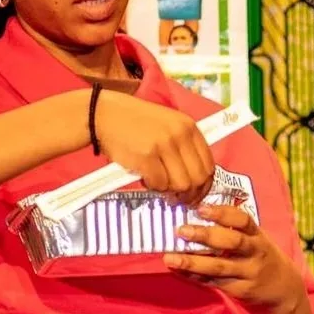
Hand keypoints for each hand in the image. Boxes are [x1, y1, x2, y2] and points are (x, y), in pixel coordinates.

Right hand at [94, 91, 213, 203]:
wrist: (104, 114)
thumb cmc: (135, 123)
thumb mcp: (167, 125)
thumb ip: (183, 146)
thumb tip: (195, 179)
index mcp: (189, 126)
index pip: (209, 164)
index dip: (204, 184)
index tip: (195, 193)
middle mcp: (180, 135)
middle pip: (198, 177)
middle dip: (190, 194)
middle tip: (178, 199)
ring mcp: (164, 145)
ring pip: (181, 184)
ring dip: (170, 191)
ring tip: (159, 185)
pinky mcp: (146, 156)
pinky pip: (160, 184)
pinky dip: (154, 187)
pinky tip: (146, 179)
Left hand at [168, 203, 307, 313]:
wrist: (284, 289)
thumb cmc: (262, 257)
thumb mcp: (257, 240)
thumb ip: (235, 230)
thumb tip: (197, 216)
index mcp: (258, 236)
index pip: (244, 220)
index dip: (223, 213)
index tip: (201, 208)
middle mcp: (256, 253)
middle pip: (232, 242)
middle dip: (206, 236)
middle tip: (181, 230)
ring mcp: (249, 273)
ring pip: (220, 267)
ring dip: (193, 262)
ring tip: (170, 258)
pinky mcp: (241, 290)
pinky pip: (215, 283)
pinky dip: (195, 277)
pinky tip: (179, 271)